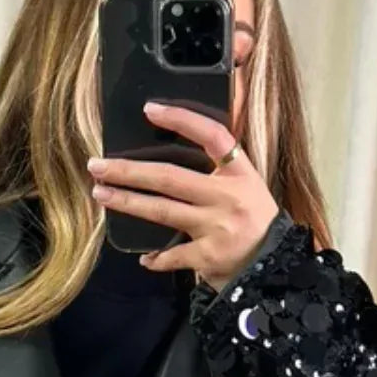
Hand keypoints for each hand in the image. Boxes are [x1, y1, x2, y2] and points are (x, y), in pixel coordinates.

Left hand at [86, 100, 279, 290]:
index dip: (182, 119)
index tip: (150, 109)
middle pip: (170, 177)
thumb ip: (219, 172)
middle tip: (98, 165)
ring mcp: (216, 227)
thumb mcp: (248, 189)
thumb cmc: (257, 224)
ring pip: (162, 211)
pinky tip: (143, 257)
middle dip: (129, 170)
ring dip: (128, 202)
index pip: (212, 136)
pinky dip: (155, 257)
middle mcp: (227, 197)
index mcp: (240, 174)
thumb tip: (174, 158)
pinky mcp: (208, 256)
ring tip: (101, 194)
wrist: (278, 267)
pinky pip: (172, 254)